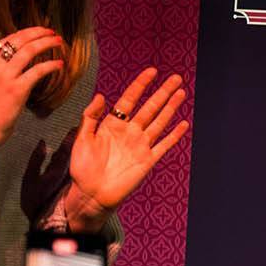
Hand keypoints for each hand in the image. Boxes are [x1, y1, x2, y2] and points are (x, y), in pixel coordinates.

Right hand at [0, 26, 65, 165]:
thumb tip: (15, 52)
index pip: (9, 38)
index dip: (28, 32)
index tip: (41, 31)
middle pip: (21, 40)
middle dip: (40, 33)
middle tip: (53, 33)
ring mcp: (5, 76)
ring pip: (30, 50)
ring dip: (47, 43)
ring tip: (59, 42)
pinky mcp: (17, 89)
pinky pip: (38, 70)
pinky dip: (51, 65)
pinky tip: (59, 64)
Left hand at [66, 67, 191, 226]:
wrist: (91, 194)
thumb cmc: (82, 168)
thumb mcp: (81, 139)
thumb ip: (90, 117)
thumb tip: (101, 95)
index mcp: (113, 124)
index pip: (130, 99)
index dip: (141, 85)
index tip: (151, 71)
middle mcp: (130, 132)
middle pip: (150, 107)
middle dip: (163, 92)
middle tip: (176, 78)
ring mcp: (140, 146)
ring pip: (159, 122)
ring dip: (171, 107)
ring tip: (181, 93)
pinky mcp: (147, 161)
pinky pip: (164, 145)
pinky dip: (174, 135)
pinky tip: (183, 124)